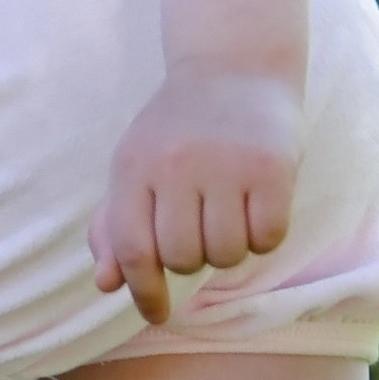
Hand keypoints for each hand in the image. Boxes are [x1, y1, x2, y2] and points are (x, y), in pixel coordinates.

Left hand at [90, 63, 302, 328]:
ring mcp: (226, 164)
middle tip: (200, 228)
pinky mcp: (272, 166)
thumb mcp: (134, 166)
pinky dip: (264, 236)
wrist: (234, 66)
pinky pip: (268, 237)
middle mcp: (176, 165)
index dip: (141, 291)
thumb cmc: (178, 128)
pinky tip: (257, 208)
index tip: (155, 314)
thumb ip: (114, 226)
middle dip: (191, 259)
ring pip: (225, 253)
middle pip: (181, 258)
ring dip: (228, 248)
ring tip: (228, 212)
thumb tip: (106, 284)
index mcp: (133, 166)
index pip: (131, 249)